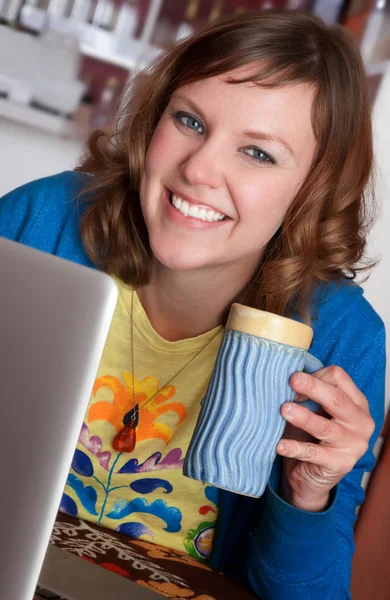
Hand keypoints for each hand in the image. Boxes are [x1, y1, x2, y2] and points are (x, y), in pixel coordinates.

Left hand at [276, 366, 374, 511]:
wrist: (311, 478)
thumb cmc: (312, 437)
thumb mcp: (315, 412)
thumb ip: (310, 396)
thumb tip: (290, 380)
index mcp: (357, 404)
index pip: (339, 378)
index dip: (315, 376)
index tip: (293, 380)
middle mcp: (361, 423)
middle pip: (336, 398)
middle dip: (312, 387)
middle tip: (292, 380)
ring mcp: (353, 445)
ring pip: (325, 427)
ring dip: (304, 417)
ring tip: (284, 410)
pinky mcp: (340, 465)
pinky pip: (313, 453)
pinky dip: (295, 448)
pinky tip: (280, 445)